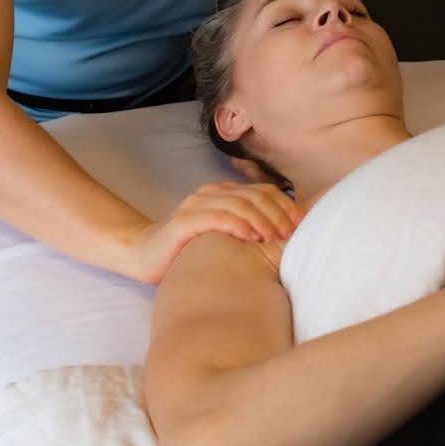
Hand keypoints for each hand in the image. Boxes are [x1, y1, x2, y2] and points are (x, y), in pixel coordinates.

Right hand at [132, 182, 302, 283]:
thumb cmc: (187, 249)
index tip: (301, 225)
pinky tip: (250, 237)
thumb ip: (246, 227)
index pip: (263, 191)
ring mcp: (196, 204)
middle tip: (291, 234)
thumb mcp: (222, 234)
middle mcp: (211, 193)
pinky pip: (216, 217)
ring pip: (240, 204)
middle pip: (255, 196)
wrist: (143, 254)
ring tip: (275, 238)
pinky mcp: (184, 221)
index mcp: (223, 192)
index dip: (285, 206)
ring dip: (262, 220)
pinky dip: (237, 225)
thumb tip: (284, 234)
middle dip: (278, 214)